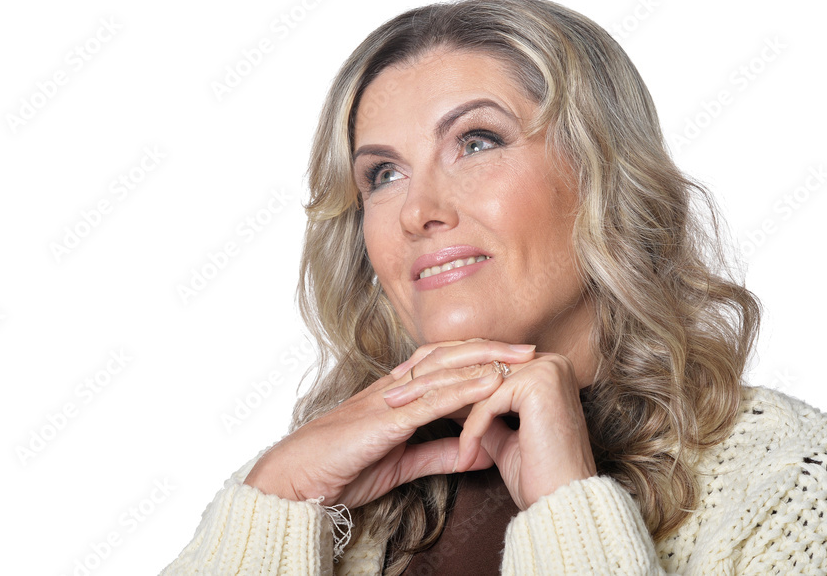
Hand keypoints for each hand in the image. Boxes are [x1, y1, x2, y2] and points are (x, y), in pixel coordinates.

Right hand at [242, 339, 537, 508]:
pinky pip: (430, 401)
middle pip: (448, 356)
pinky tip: (488, 384)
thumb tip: (478, 453)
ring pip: (443, 371)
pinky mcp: (384, 421)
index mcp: (395, 394)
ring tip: (519, 359)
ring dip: (485, 362)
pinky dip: (462, 390)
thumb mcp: (400, 463)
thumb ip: (438, 454)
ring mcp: (388, 400)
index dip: (477, 356)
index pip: (442, 363)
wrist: (298, 478)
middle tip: (529, 348)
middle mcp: (393, 388)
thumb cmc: (340, 467)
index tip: (512, 358)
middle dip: (490, 349)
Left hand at [383, 342, 596, 510]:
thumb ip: (483, 415)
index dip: (441, 383)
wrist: (567, 505)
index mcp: (541, 367)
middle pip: (474, 372)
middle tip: (394, 403)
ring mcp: (545, 369)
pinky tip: (462, 456)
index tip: (406, 396)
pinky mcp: (538, 385)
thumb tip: (457, 405)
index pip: (479, 368)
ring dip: (437, 404)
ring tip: (405, 419)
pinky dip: (470, 431)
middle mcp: (547, 361)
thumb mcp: (502, 437)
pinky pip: (488, 404)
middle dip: (431, 390)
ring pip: (476, 385)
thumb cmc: (539, 477)